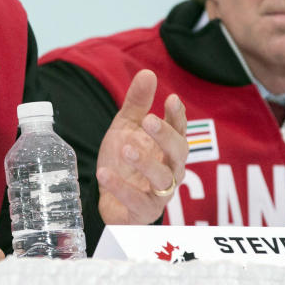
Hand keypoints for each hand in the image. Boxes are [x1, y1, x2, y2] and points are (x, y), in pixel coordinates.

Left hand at [95, 69, 188, 225]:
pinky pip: (136, 201)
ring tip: (126, 148)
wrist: (109, 200)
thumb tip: (148, 72)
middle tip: (149, 120)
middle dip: (165, 136)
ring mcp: (160, 193)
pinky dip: (121, 188)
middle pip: (178, 153)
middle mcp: (170, 170)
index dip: (177, 115)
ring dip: (145, 163)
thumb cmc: (124, 162)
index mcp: (168, 148)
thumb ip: (137, 104)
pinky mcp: (144, 212)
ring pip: (163, 178)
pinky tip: (105, 174)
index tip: (171, 99)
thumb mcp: (126, 127)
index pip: (179, 130)